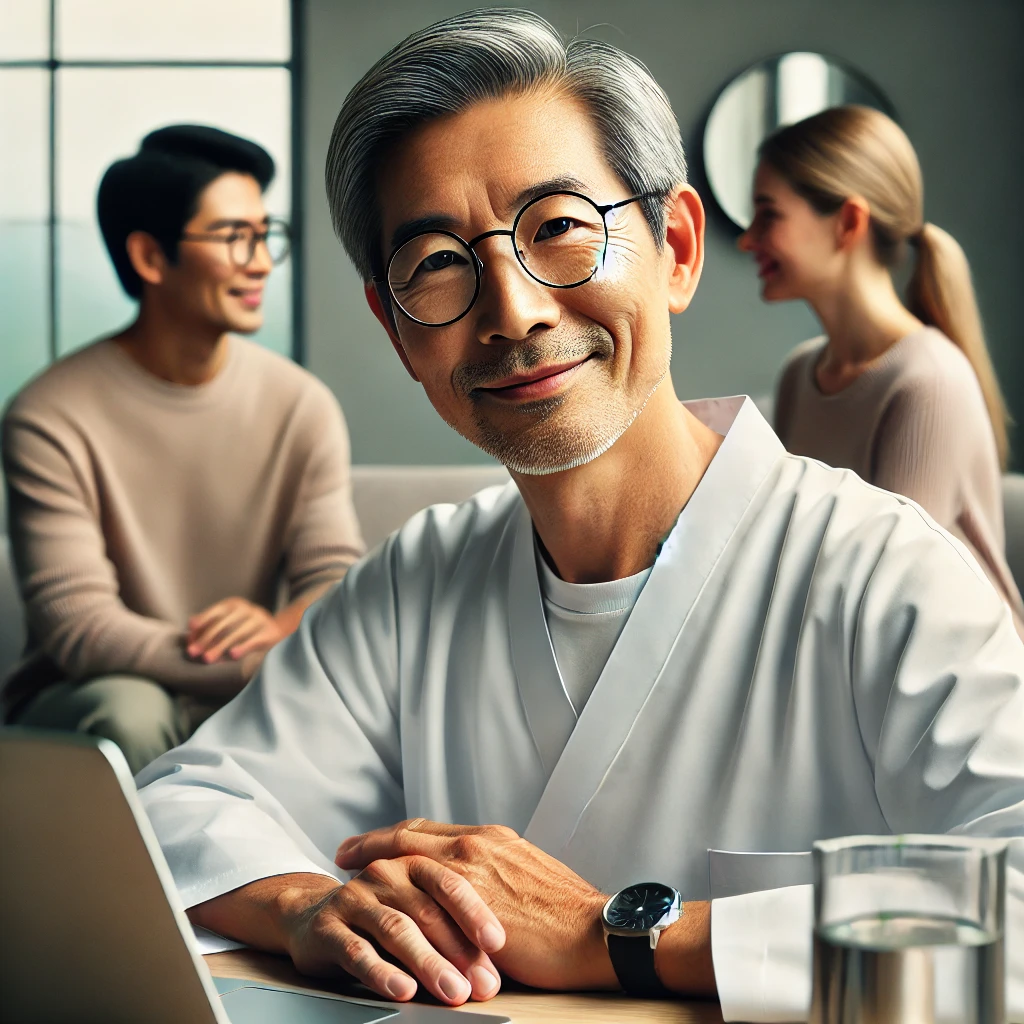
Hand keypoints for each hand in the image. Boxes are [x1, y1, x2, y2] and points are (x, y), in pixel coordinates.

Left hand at [186, 597, 284, 662]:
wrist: (278, 629)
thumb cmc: (245, 627)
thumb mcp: (228, 621)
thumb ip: (209, 625)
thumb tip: (191, 629)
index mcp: (234, 604)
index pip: (216, 611)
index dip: (203, 619)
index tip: (191, 628)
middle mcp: (247, 609)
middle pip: (223, 624)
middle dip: (206, 639)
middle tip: (194, 653)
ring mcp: (260, 619)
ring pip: (237, 633)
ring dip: (220, 646)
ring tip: (208, 659)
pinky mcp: (270, 632)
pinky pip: (254, 640)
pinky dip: (243, 647)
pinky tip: (233, 655)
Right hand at [279, 864, 505, 1004]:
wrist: (314, 918)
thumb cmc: (384, 917)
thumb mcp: (421, 911)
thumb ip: (452, 924)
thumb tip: (497, 960)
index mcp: (414, 862)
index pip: (451, 883)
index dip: (476, 912)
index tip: (499, 943)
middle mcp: (385, 874)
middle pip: (428, 910)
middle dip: (459, 951)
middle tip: (483, 985)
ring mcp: (355, 898)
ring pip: (397, 929)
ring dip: (428, 963)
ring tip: (453, 991)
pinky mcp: (328, 927)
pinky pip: (358, 950)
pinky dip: (382, 972)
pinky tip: (402, 989)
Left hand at [336, 819, 615, 990]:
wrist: (595, 931)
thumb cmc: (567, 913)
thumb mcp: (528, 874)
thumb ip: (494, 874)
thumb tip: (474, 889)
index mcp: (491, 839)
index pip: (431, 831)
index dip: (398, 835)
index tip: (375, 842)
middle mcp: (476, 845)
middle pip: (410, 837)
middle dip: (373, 843)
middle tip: (345, 853)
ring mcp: (471, 870)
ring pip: (407, 861)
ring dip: (373, 868)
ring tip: (347, 880)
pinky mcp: (469, 901)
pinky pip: (418, 895)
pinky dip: (392, 899)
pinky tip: (375, 911)